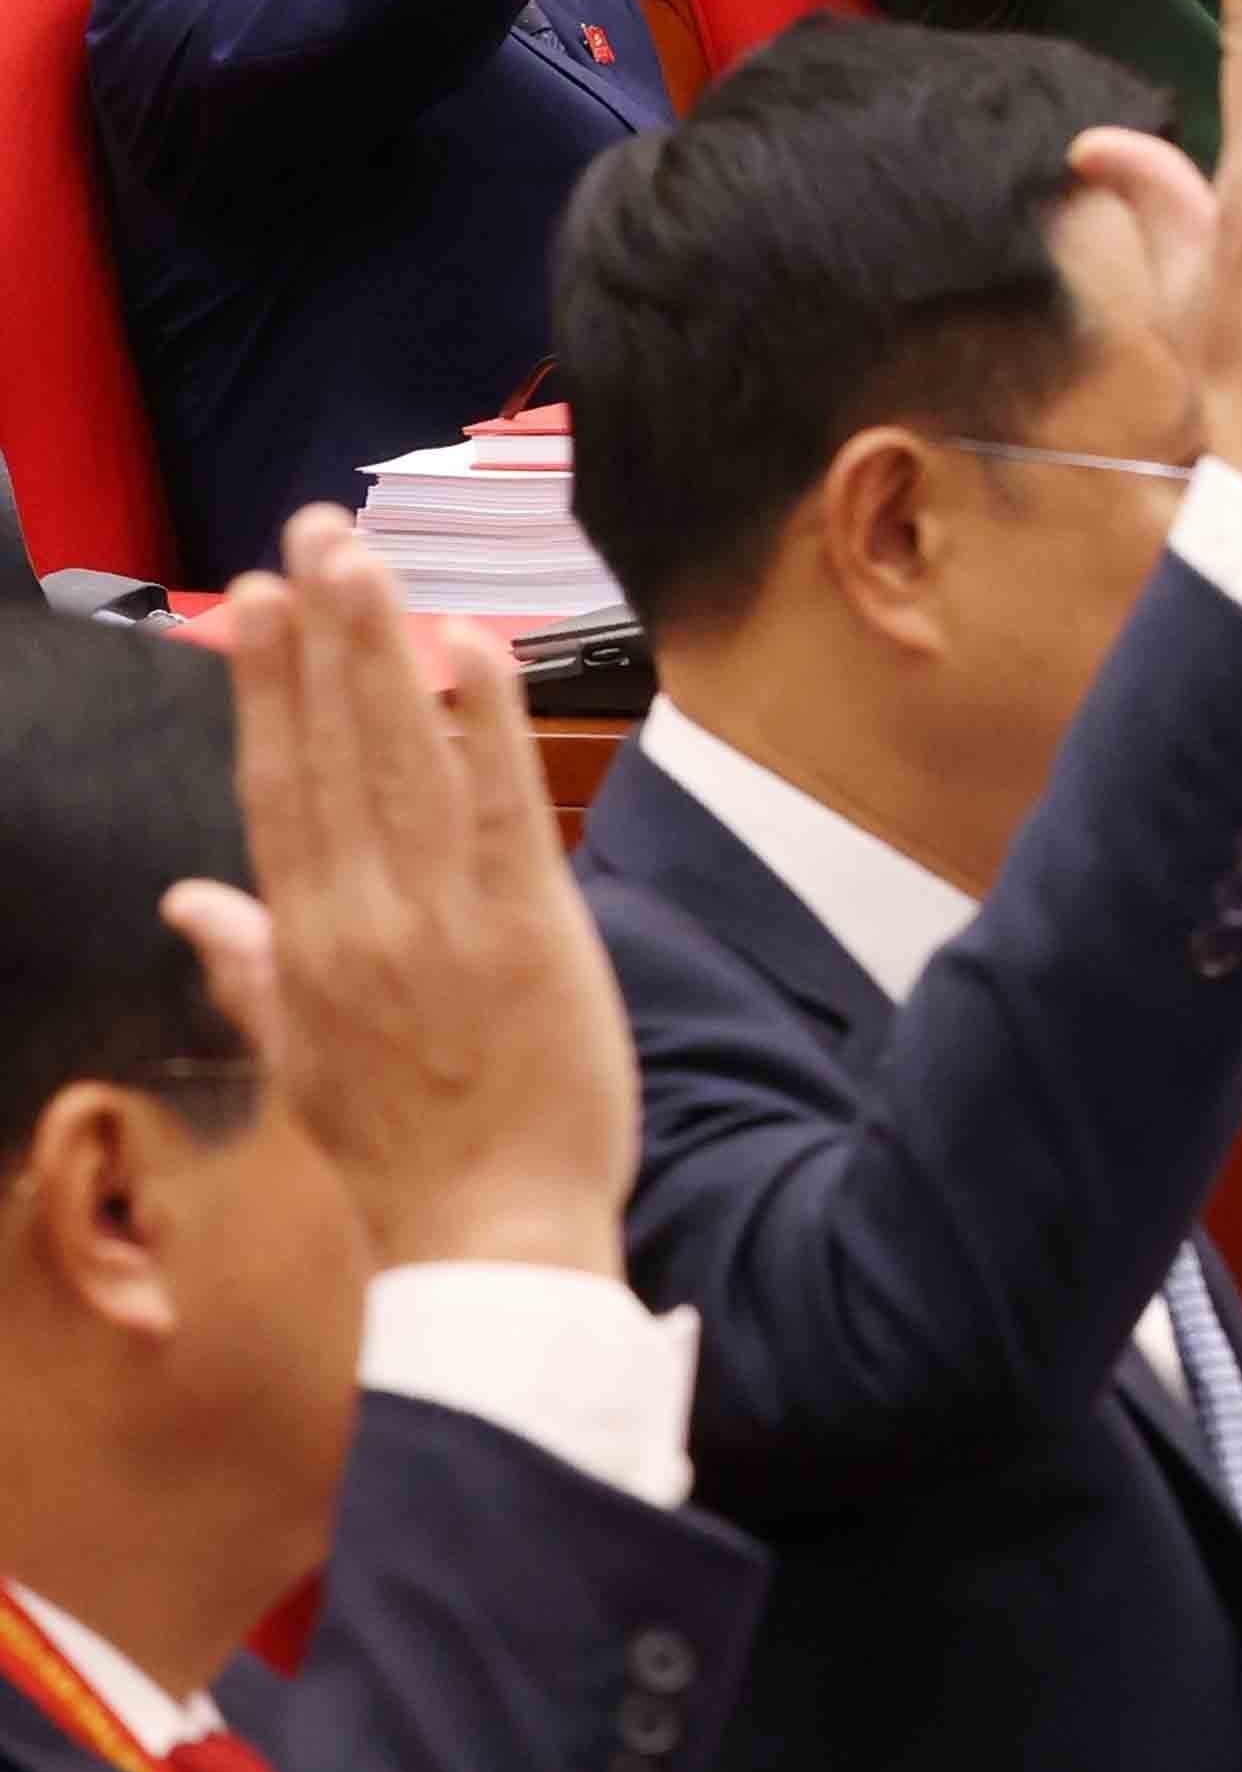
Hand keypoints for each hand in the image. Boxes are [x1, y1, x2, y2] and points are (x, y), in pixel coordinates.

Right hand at [165, 519, 635, 1277]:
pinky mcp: (524, 927)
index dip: (260, 691)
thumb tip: (188, 899)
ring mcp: (435, 920)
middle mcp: (354, 919)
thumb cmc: (407, 1151)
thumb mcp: (298, 1062)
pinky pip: (496, 806)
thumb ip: (246, 967)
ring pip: (399, 760)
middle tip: (307, 533)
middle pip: (326, 752)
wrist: (490, 1237)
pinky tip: (468, 645)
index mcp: (301, 946)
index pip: (274, 788)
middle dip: (315, 636)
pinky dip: (482, 723)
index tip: (248, 603)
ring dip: (380, 650)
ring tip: (361, 556)